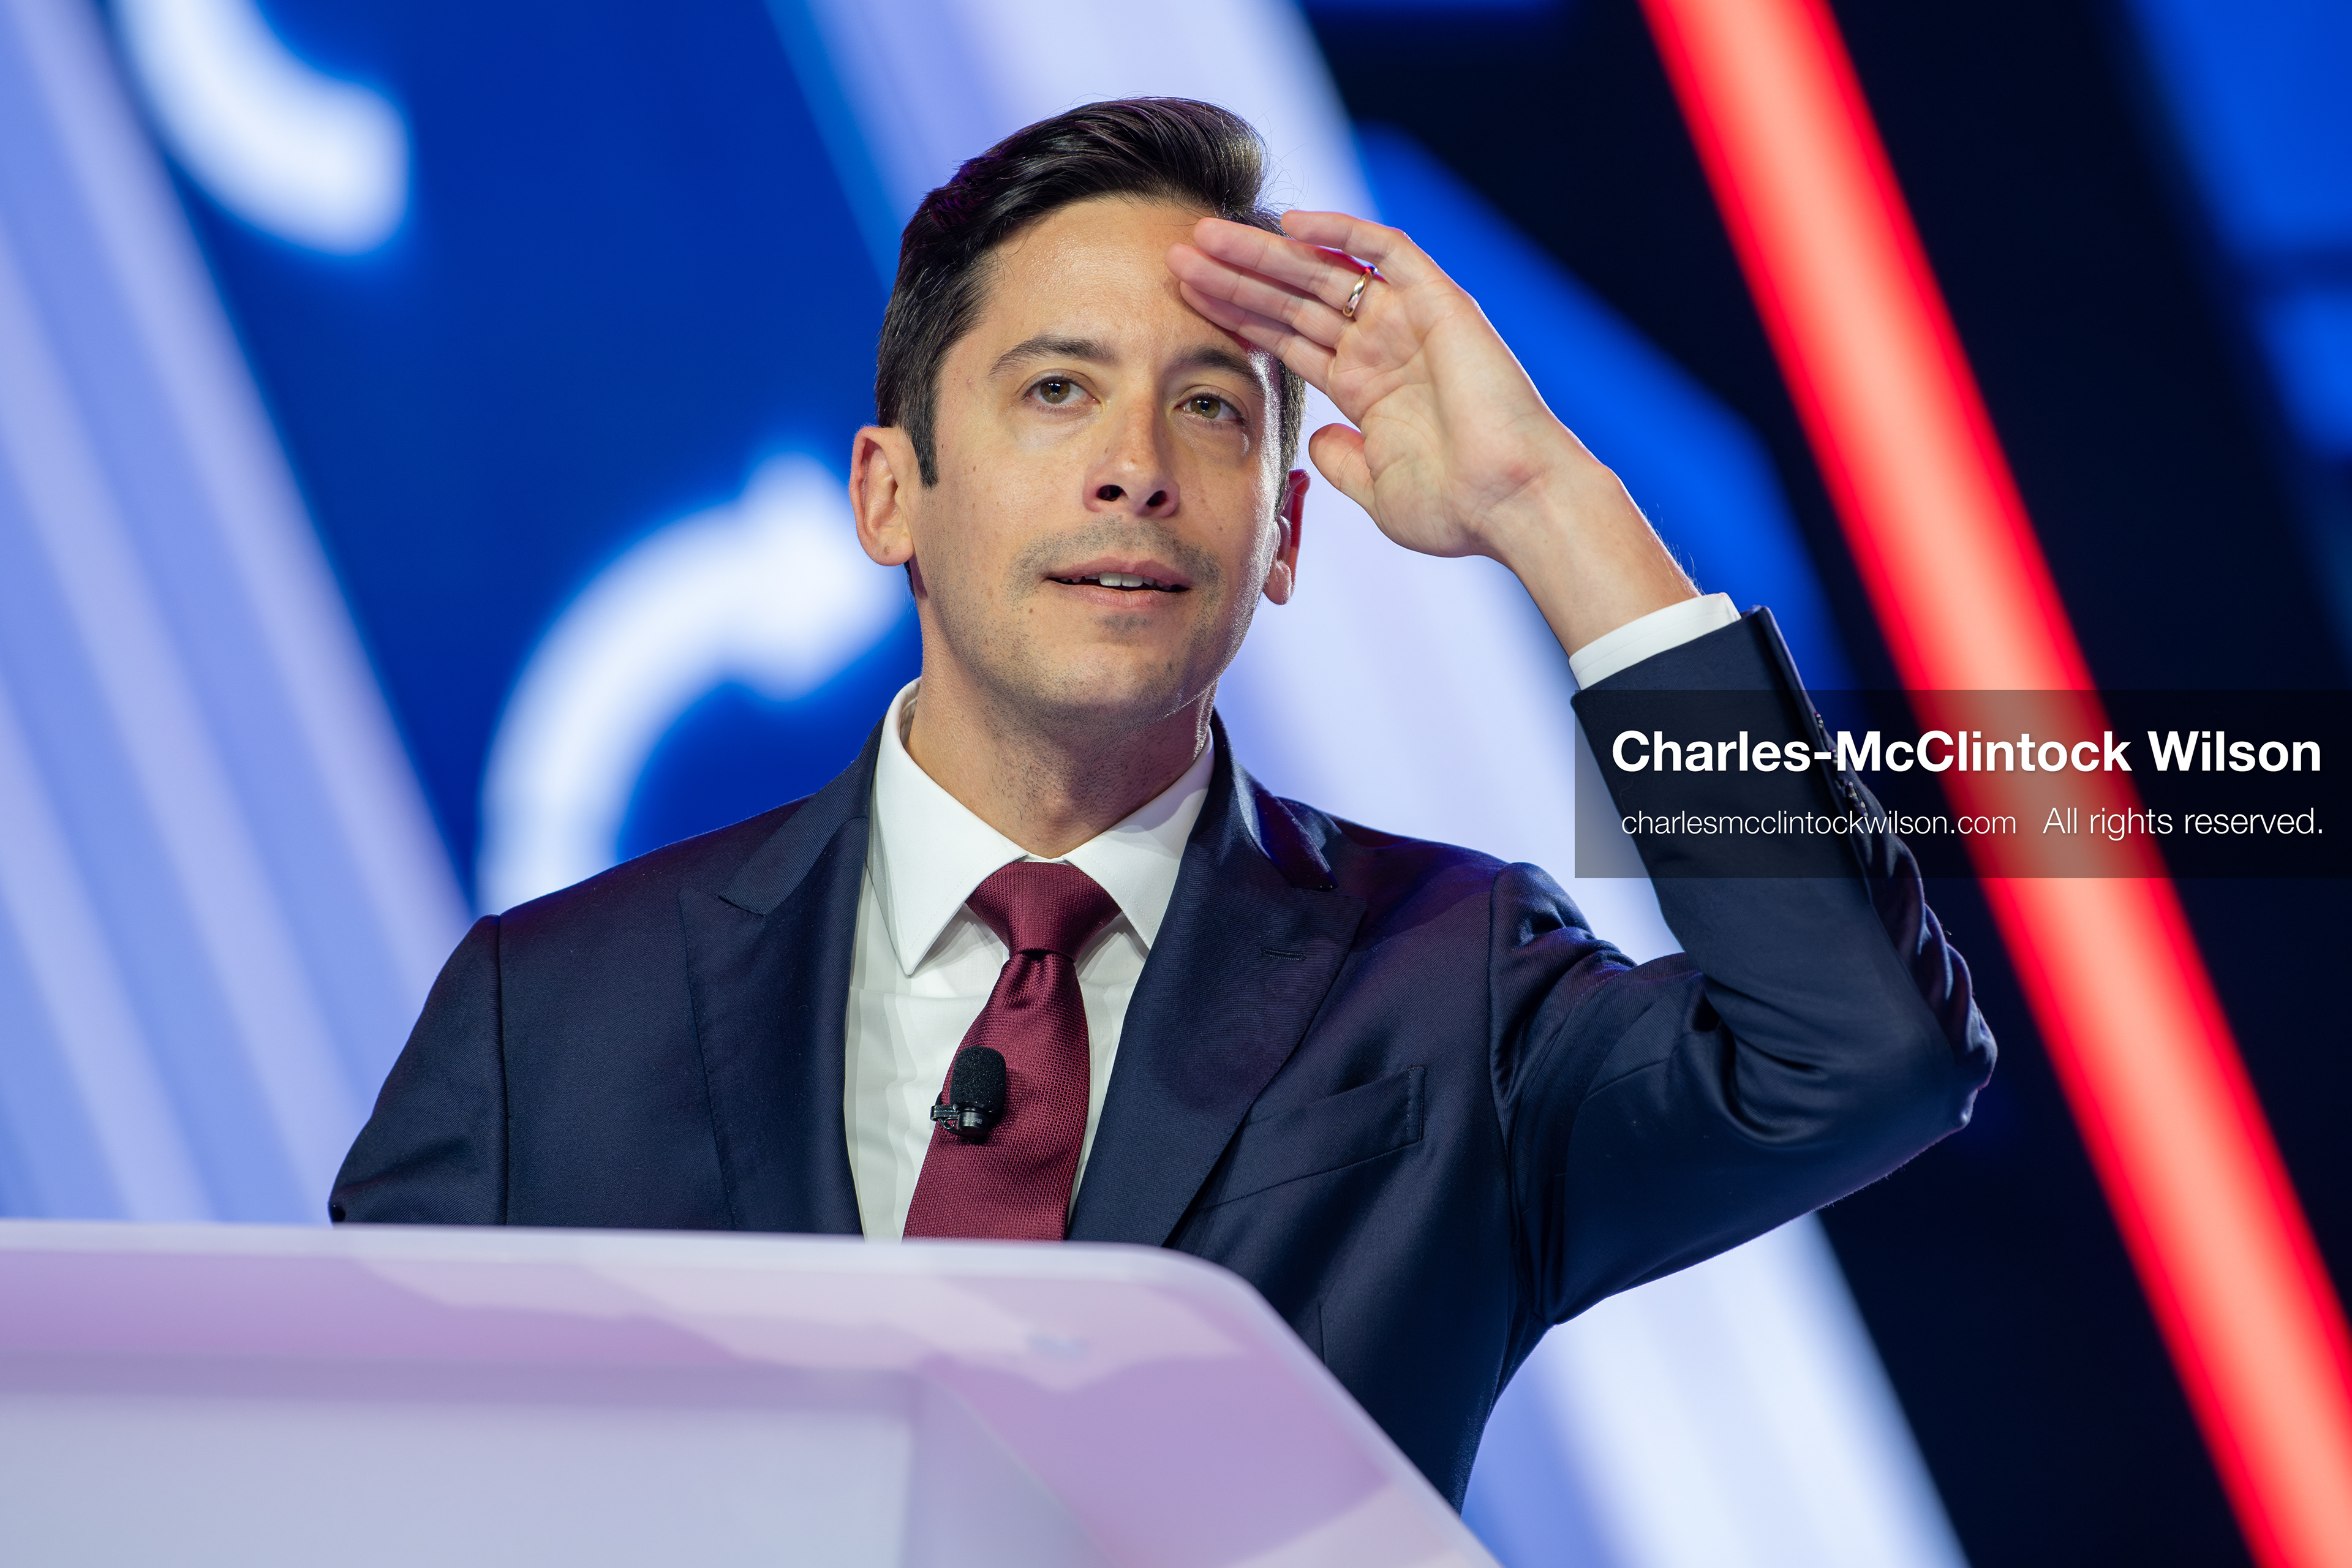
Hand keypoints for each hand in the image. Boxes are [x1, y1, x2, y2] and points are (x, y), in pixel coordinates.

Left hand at [1168, 212, 1693, 648]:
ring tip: (1207, 234)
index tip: (1184, 301)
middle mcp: (1385, 346)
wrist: (1514, 505)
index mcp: (1368, 389)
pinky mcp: (1440, 303)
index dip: (1237, 317)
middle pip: (1293, 299)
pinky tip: (1291, 222)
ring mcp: (1410, 322)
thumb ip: (1341, 461)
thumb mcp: (1377, 489)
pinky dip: (1343, 231)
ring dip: (1266, 251)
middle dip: (1236, 277)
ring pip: (1325, 271)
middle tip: (1176, 253)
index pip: (1287, 339)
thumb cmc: (1456, 509)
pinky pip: (1388, 251)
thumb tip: (1315, 442)